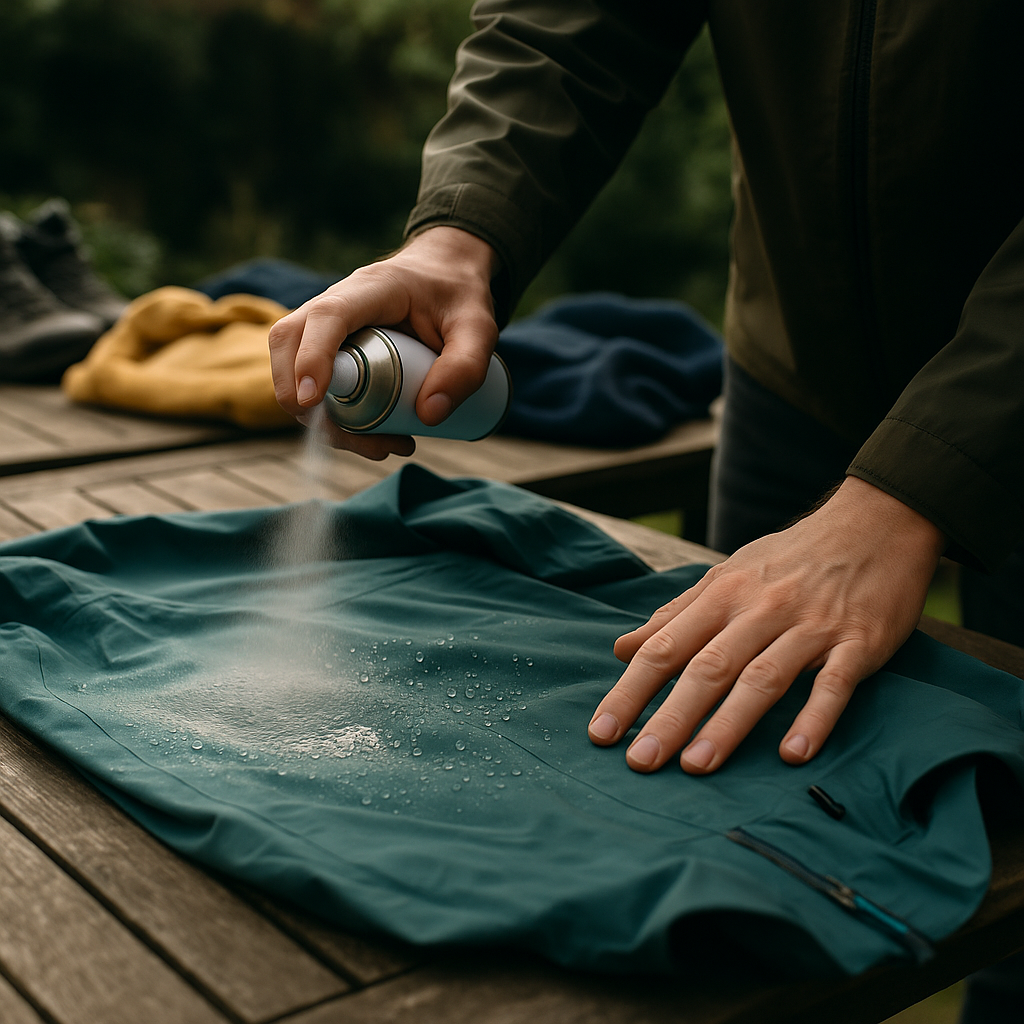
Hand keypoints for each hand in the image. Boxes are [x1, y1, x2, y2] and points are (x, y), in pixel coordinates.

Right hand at [268, 226, 499, 459]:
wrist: (445, 275)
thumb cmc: (458, 296)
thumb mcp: (478, 327)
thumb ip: (466, 366)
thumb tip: (428, 416)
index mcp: (370, 289)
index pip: (326, 318)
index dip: (311, 358)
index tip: (314, 401)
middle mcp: (335, 302)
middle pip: (288, 343)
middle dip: (304, 401)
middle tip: (361, 442)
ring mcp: (325, 326)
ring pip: (292, 369)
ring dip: (323, 420)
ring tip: (386, 446)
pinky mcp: (328, 347)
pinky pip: (310, 382)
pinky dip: (331, 419)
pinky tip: (376, 438)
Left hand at [588, 477, 946, 772]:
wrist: (876, 523)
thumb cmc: (790, 557)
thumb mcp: (727, 574)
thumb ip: (676, 614)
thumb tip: (623, 648)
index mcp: (722, 594)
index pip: (665, 647)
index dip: (631, 690)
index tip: (602, 731)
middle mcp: (760, 609)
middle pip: (707, 668)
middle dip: (670, 716)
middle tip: (640, 761)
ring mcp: (810, 626)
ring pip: (762, 678)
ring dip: (728, 724)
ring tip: (697, 765)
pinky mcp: (859, 642)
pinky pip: (834, 684)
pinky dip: (814, 718)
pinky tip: (792, 754)